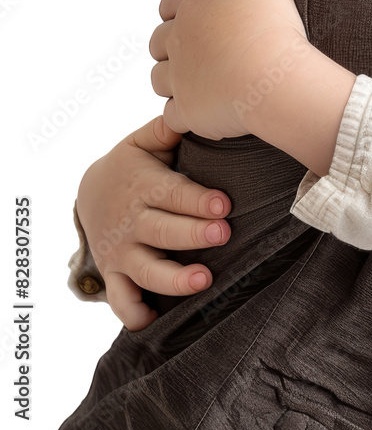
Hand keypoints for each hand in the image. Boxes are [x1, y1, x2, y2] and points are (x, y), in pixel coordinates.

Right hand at [76, 117, 231, 330]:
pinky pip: (121, 300)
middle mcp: (133, 222)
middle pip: (163, 232)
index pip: (174, 194)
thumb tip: (191, 109)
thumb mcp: (143, 142)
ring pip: (146, 271)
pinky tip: (155, 320)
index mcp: (145, 187)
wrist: (90, 193)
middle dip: (192, 235)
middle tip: (222, 235)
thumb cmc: (132, 165)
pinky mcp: (115, 274)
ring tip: (203, 280)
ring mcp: (122, 251)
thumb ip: (167, 128)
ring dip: (173, 279)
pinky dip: (134, 313)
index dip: (197, 201)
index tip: (223, 204)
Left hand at [150, 0, 311, 140]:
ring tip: (199, 79)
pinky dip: (184, 111)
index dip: (181, 5)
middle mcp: (176, 42)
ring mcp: (178, 79)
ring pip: (159, 78)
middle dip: (172, 44)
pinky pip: (173, 114)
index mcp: (191, 7)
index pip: (170, 0)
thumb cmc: (272, 29)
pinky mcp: (187, 111)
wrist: (275, 81)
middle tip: (200, 47)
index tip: (197, 11)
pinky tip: (203, 108)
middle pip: (158, 41)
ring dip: (173, 78)